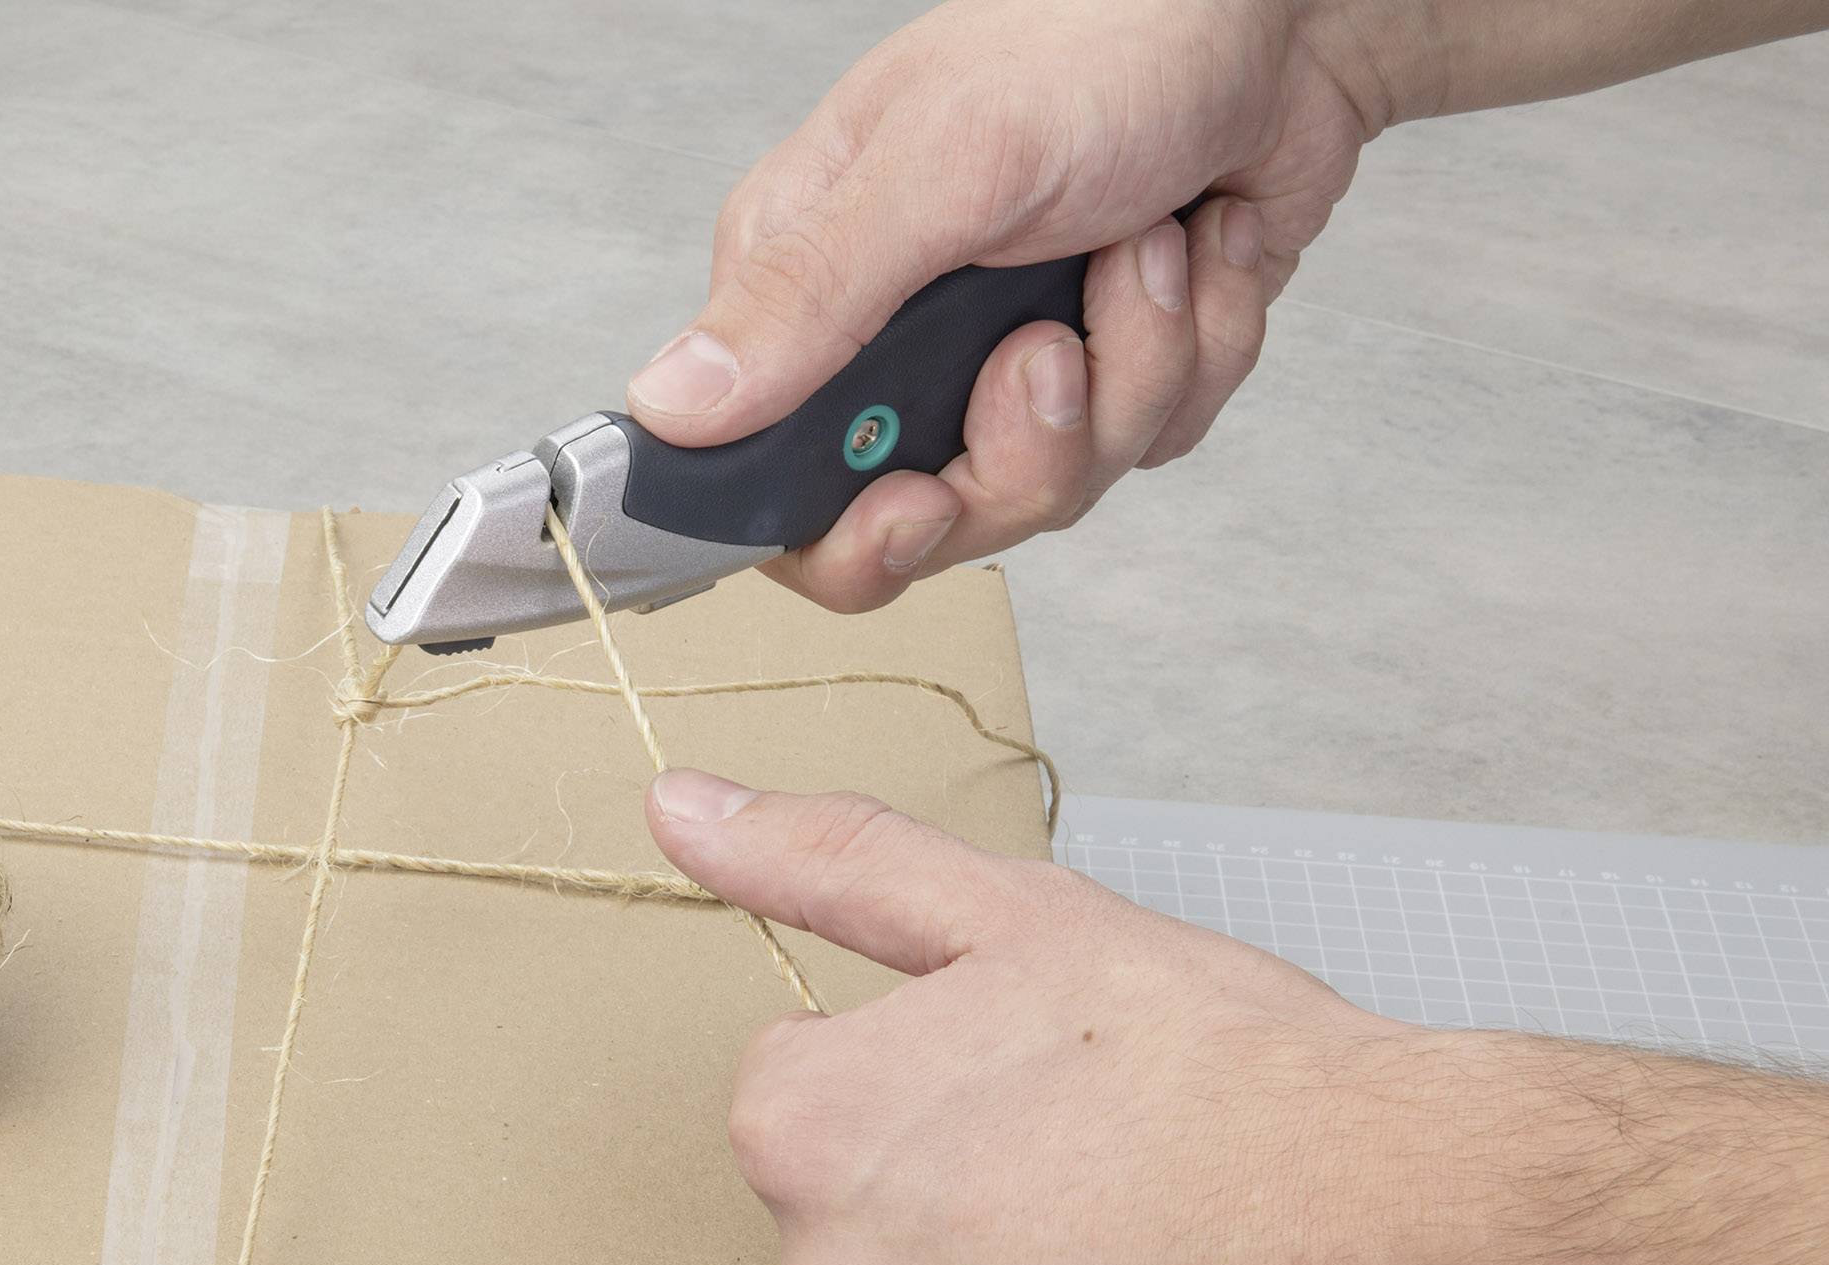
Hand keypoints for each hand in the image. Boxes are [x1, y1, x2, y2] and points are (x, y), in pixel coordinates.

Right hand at [626, 0, 1402, 609]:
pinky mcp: (1115, 364)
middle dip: (1030, 447)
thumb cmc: (1101, 37)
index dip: (852, 534)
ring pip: (1064, 480)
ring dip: (1138, 365)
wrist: (1273, 9)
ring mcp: (1011, 360)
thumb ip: (808, 297)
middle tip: (1053, 348)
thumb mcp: (940, 168)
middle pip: (941, 516)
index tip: (920, 499)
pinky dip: (1199, 346)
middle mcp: (903, 342)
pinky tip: (1196, 250)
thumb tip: (669, 402)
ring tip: (1144, 248)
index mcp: (817, 290)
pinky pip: (1156, 436)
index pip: (781, 493)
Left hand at [644, 769, 1828, 1264]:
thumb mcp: (1020, 918)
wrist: (1426, 1236)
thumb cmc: (1232, 1068)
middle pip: (851, 1235)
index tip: (1019, 1084)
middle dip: (941, 1200)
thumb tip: (680, 812)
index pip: (798, 1104)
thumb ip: (827, 862)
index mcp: (808, 1133)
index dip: (917, 1081)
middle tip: (1091, 1172)